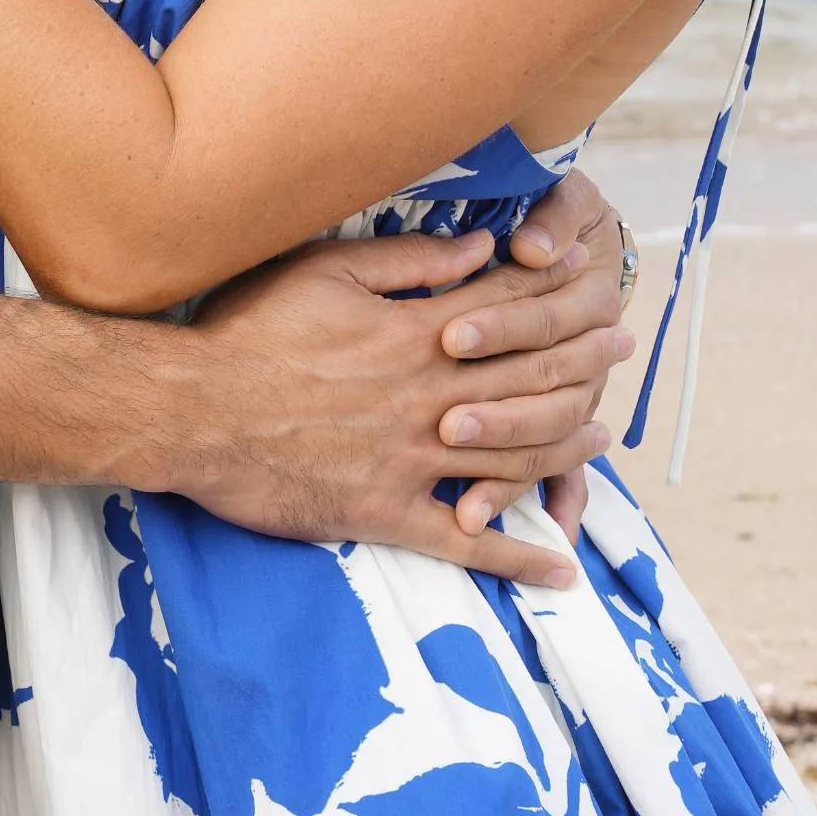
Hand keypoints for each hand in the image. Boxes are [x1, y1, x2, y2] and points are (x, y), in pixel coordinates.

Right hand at [172, 229, 623, 585]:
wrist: (195, 411)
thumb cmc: (251, 330)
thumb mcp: (324, 269)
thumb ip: (408, 261)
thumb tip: (481, 247)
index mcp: (415, 333)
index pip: (504, 309)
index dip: (552, 291)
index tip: (588, 277)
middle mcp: (429, 397)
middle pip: (528, 378)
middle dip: (581, 360)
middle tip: (621, 347)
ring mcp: (414, 461)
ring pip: (515, 457)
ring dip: (567, 447)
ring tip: (602, 438)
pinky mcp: (388, 513)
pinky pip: (466, 544)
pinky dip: (516, 558)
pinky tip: (557, 568)